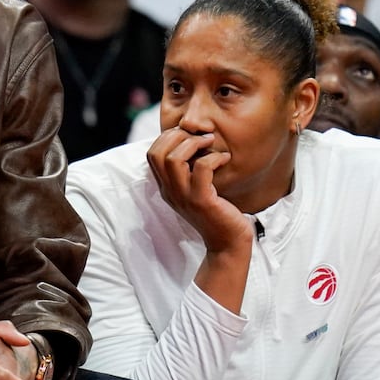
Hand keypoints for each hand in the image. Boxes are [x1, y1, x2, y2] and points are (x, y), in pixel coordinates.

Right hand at [147, 128, 252, 252]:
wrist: (228, 244)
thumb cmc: (217, 213)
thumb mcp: (196, 190)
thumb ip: (190, 172)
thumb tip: (194, 144)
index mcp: (167, 188)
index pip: (152, 154)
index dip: (168, 137)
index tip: (190, 135)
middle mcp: (170, 191)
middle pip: (157, 153)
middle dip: (178, 135)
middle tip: (200, 136)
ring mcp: (184, 197)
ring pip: (174, 159)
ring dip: (194, 143)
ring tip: (210, 142)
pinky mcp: (202, 201)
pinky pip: (202, 168)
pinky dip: (214, 157)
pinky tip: (224, 158)